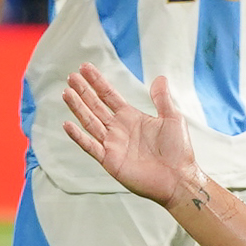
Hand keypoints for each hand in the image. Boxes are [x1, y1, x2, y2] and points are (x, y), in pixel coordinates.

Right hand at [61, 64, 198, 205]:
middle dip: (84, 91)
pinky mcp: (110, 160)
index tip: (85, 67)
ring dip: (78, 108)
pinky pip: (90, 146)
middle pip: (95, 106)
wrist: (179, 178)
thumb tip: (160, 77)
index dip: (97, 82)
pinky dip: (78, 136)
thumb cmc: (178, 150)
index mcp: (131, 117)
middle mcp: (118, 129)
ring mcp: (112, 144)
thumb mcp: (172, 119)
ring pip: (90, 122)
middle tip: (71, 76)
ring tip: (66, 92)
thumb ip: (162, 99)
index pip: (109, 95)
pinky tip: (67, 123)